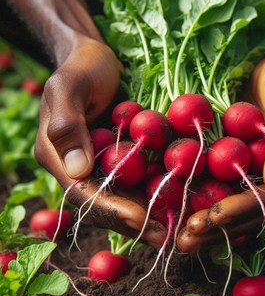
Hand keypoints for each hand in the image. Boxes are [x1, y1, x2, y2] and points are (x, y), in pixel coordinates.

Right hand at [34, 37, 166, 247]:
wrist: (94, 58)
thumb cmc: (81, 67)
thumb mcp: (69, 87)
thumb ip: (68, 125)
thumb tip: (78, 171)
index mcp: (58, 157)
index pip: (83, 194)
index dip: (112, 210)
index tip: (141, 219)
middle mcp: (77, 168)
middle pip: (105, 204)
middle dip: (135, 223)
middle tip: (166, 237)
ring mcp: (98, 165)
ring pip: (121, 199)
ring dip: (147, 216)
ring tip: (175, 229)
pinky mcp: (117, 158)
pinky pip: (134, 182)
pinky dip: (152, 194)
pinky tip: (175, 203)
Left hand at [177, 43, 264, 251]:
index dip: (241, 210)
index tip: (208, 220)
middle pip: (252, 212)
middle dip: (219, 228)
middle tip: (185, 241)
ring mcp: (263, 174)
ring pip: (236, 205)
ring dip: (209, 224)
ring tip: (179, 238)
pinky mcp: (244, 165)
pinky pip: (224, 187)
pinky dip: (204, 200)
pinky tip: (178, 209)